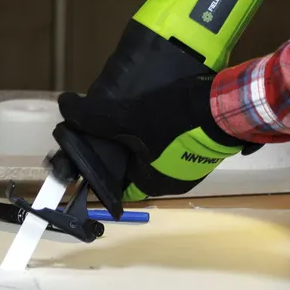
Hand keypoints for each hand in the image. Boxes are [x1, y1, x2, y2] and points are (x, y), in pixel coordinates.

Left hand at [57, 69, 250, 199]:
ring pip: (159, 155)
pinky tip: (165, 111)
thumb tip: (64, 105)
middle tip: (117, 120)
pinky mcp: (206, 151)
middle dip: (127, 148)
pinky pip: (179, 145)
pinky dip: (169, 133)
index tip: (98, 143)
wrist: (224, 107)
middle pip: (138, 167)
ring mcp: (193, 168)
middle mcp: (173, 183)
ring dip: (149, 139)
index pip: (118, 183)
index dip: (105, 164)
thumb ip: (94, 115)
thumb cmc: (174, 119)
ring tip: (138, 112)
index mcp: (151, 183)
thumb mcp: (127, 116)